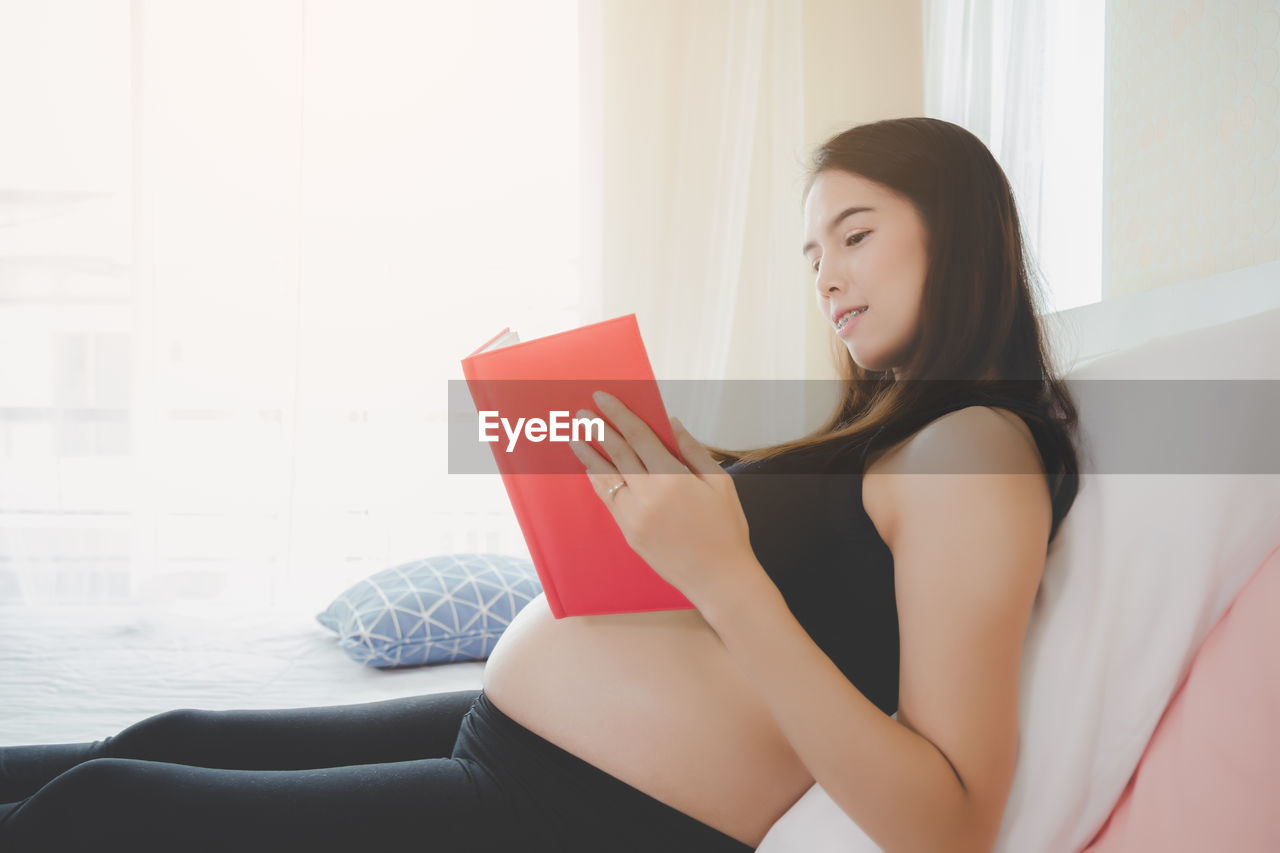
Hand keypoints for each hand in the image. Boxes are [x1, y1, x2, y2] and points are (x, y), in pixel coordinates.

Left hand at [567, 390, 760, 609]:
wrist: (719, 578)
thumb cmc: (726, 529)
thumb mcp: (720, 482)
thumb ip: (693, 450)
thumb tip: (671, 424)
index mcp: (672, 477)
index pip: (638, 435)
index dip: (618, 414)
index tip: (603, 398)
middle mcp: (647, 494)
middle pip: (616, 453)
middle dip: (598, 429)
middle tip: (582, 413)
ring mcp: (634, 516)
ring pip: (605, 478)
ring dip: (588, 455)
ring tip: (575, 438)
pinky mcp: (629, 534)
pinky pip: (608, 501)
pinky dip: (598, 483)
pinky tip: (591, 471)